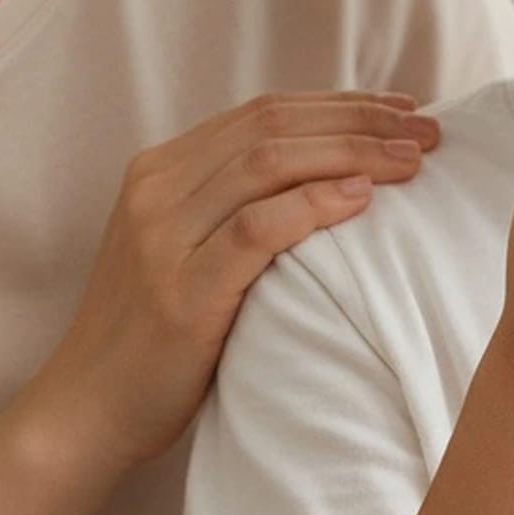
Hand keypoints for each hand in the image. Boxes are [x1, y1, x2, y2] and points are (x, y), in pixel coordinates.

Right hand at [18, 90, 440, 478]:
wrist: (86, 410)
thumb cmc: (157, 334)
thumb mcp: (188, 247)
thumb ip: (238, 204)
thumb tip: (335, 172)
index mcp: (161, 169)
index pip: (265, 111)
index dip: (340, 104)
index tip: (403, 110)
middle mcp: (157, 190)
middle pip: (273, 126)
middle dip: (359, 120)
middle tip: (428, 130)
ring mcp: (163, 239)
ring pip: (268, 164)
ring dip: (352, 153)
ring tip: (411, 160)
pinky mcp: (181, 292)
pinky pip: (255, 230)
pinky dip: (313, 204)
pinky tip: (361, 198)